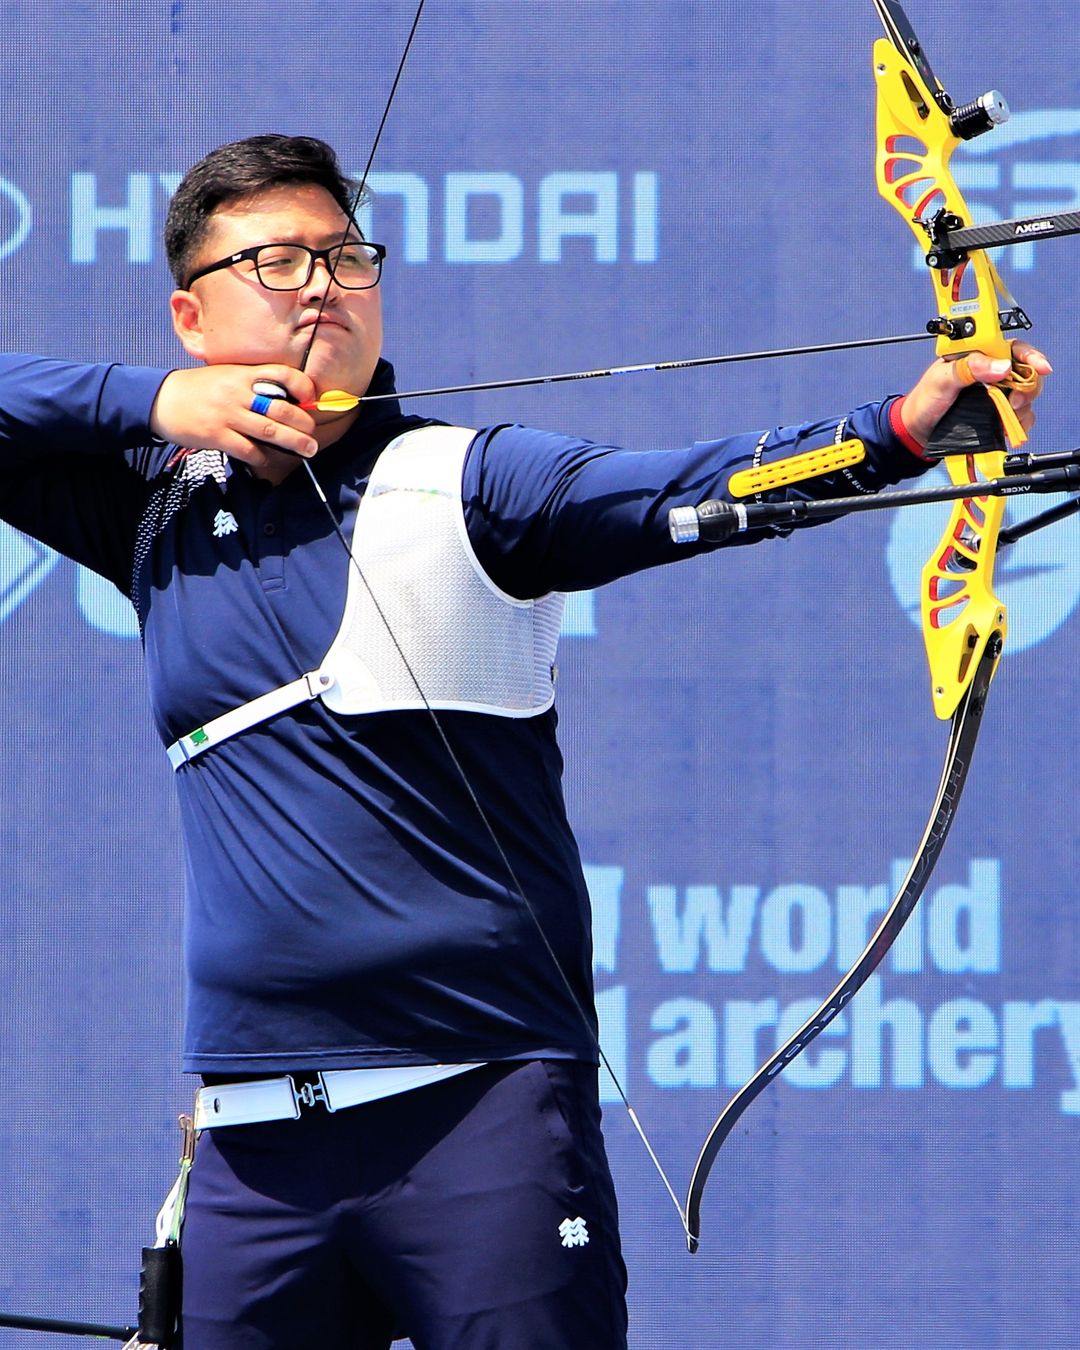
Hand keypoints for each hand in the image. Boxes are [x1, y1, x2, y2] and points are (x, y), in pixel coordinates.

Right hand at [149, 365, 319, 469]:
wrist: (162, 399)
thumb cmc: (200, 389)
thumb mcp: (227, 376)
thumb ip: (253, 384)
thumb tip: (287, 400)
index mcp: (243, 374)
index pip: (281, 374)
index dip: (302, 386)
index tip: (311, 399)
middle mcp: (238, 392)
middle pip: (282, 408)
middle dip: (304, 423)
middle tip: (313, 434)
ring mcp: (228, 415)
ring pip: (271, 431)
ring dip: (294, 443)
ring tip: (309, 450)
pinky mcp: (217, 435)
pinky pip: (248, 450)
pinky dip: (262, 457)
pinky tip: (267, 459)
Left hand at [898, 341, 1052, 447]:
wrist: (916, 430)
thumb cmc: (925, 399)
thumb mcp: (942, 378)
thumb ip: (969, 367)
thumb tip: (1002, 366)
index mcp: (980, 356)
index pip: (1013, 349)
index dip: (1030, 356)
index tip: (1040, 367)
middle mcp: (992, 373)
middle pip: (1026, 373)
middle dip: (1027, 387)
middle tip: (1013, 401)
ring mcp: (996, 394)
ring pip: (1025, 396)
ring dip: (1022, 408)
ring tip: (1006, 417)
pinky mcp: (997, 414)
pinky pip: (1020, 417)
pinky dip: (1019, 423)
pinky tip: (1007, 428)